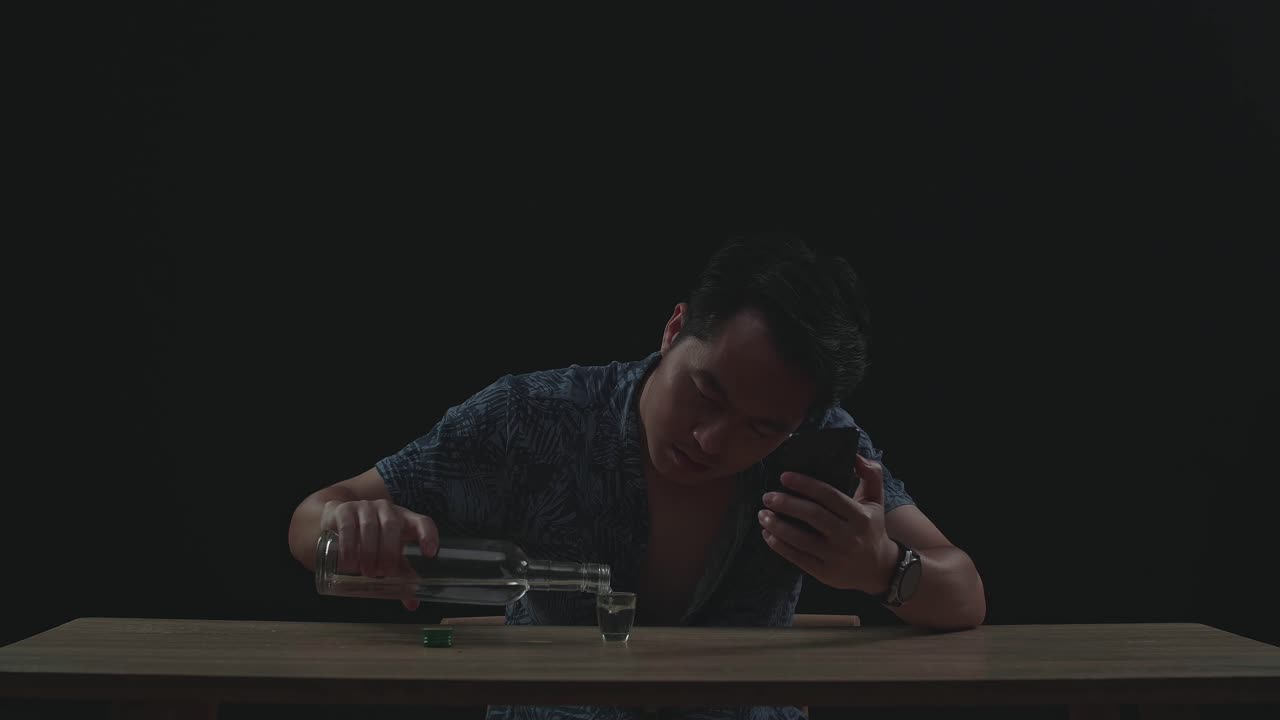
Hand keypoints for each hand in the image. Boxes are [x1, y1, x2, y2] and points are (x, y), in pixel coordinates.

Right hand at [319, 498, 438, 609]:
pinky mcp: (345, 510)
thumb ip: (400, 575)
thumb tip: (413, 603)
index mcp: (405, 519)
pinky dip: (348, 547)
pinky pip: (348, 527)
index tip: (429, 554)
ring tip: (366, 572)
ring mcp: (366, 507)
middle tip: (382, 573)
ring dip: (368, 552)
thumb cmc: (373, 537)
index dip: (428, 535)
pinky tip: (348, 564)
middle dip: (389, 552)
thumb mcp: (389, 552)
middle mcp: (387, 510)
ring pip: (369, 526)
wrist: (341, 516)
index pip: (422, 522)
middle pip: (392, 526)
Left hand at [758, 454, 898, 594]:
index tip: (784, 477)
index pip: (829, 496)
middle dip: (786, 504)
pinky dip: (780, 546)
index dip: (805, 485)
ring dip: (777, 526)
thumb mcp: (876, 501)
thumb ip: (872, 475)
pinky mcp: (825, 573)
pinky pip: (798, 558)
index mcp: (860, 516)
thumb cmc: (872, 528)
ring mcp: (836, 556)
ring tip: (762, 514)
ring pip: (801, 539)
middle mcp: (848, 536)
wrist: (879, 569)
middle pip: (812, 516)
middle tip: (767, 496)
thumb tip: (857, 456)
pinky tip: (767, 534)